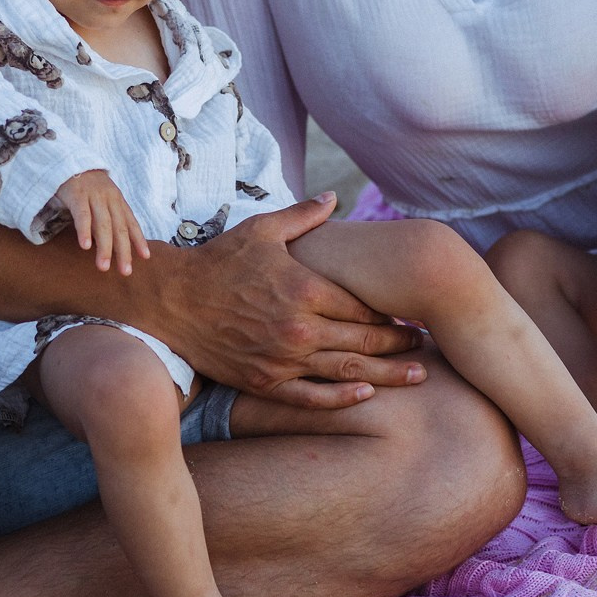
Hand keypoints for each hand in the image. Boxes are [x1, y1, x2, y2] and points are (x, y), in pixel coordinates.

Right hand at [55, 171, 150, 275]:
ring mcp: (94, 196)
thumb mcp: (103, 199)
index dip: (139, 240)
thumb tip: (116, 244)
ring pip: (102, 224)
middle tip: (125, 272)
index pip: (131, 223)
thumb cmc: (87, 186)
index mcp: (117, 201)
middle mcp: (110, 199)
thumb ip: (109, 218)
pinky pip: (82, 215)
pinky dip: (84, 231)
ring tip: (103, 267)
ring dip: (104, 247)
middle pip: (119, 228)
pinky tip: (85, 247)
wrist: (68, 160)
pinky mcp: (77, 195)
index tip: (146, 257)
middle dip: (123, 251)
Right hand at [152, 194, 425, 409]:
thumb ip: (303, 217)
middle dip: (399, 345)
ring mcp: (283, 359)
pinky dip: (342, 398)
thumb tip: (333, 198)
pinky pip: (312, 397)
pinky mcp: (265, 381)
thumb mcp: (261, 230)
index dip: (391, 312)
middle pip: (364, 340)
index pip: (363, 306)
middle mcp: (299, 327)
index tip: (411, 314)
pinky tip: (366, 394)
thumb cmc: (218, 261)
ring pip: (347, 371)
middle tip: (425, 347)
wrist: (171, 301)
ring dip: (386, 375)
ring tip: (417, 377)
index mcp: (305, 288)